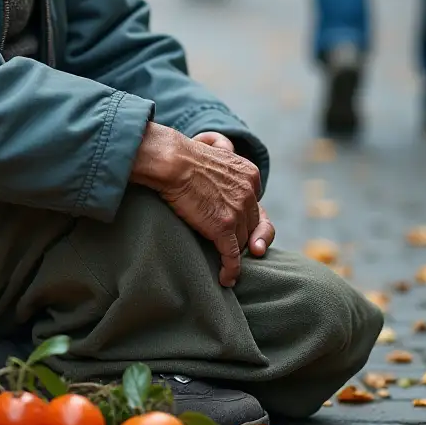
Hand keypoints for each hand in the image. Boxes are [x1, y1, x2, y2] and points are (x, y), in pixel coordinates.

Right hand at [131, 123, 263, 287]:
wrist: (170, 160)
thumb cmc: (181, 152)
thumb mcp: (210, 145)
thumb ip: (222, 148)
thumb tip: (224, 145)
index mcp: (250, 174)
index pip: (255, 206)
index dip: (246, 220)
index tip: (238, 229)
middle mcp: (250, 193)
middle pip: (252, 226)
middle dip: (244, 239)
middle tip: (234, 251)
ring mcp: (238, 211)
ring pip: (241, 242)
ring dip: (233, 254)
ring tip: (224, 265)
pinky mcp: (224, 227)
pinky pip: (232, 256)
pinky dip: (231, 270)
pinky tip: (226, 279)